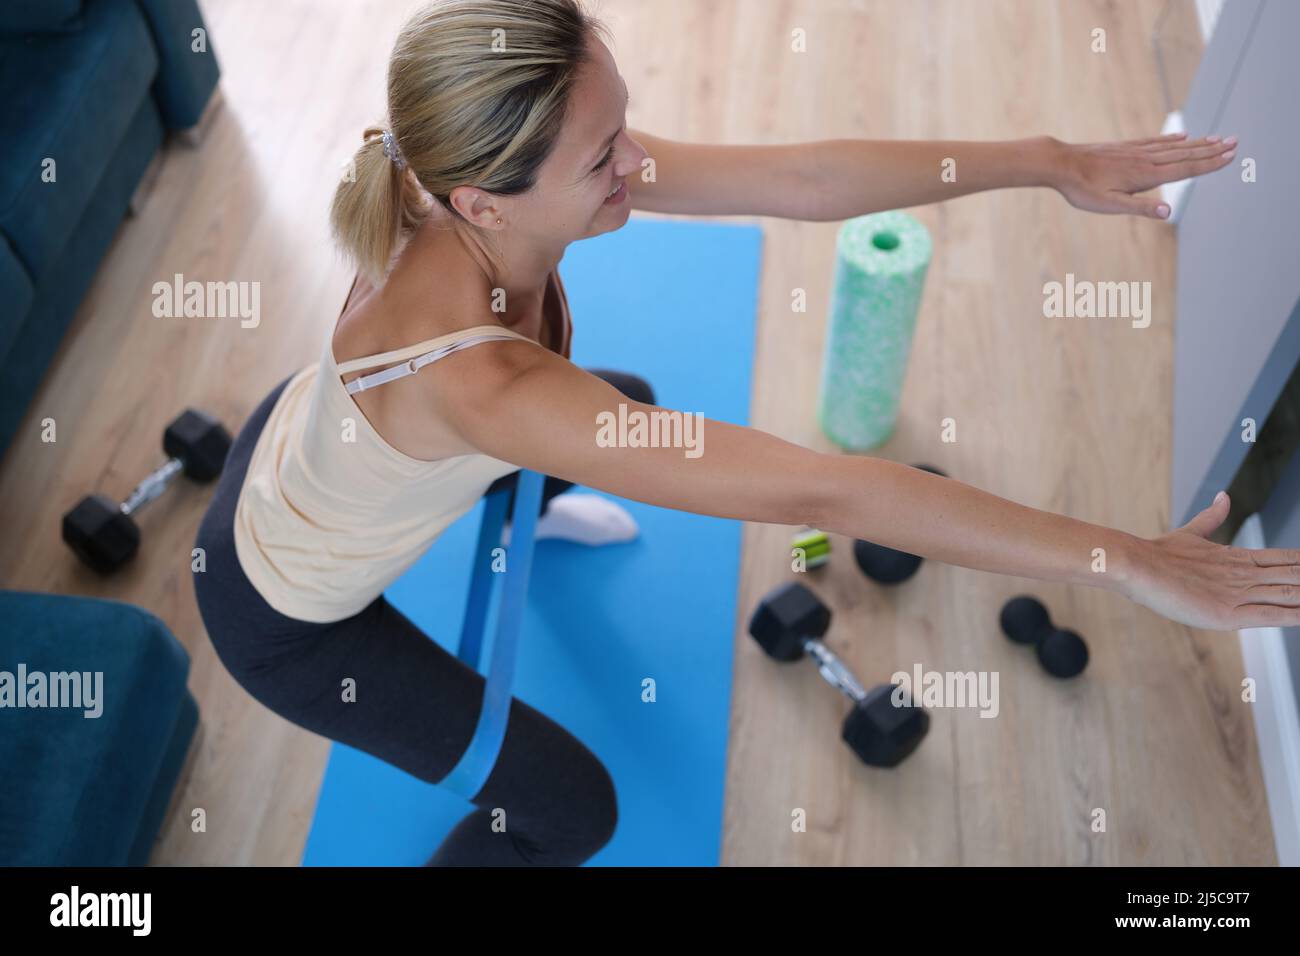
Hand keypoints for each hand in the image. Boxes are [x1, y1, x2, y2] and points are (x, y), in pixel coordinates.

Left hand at [1047, 131, 1235, 219]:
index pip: (1185, 169)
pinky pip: (1156, 142)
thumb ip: (1140, 209)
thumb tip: (1168, 214)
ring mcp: (1136, 151)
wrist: (1060, 163)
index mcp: (1145, 175)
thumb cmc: (1082, 189)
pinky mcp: (1125, 147)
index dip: (1209, 163)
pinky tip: (1183, 137)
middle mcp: (1145, 159)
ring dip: (1198, 143)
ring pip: (1174, 146)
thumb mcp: (1109, 205)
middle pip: (1185, 154)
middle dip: (1212, 150)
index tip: (1231, 156)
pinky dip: (1173, 139)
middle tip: (1237, 142)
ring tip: (1218, 138)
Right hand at [1122, 491, 1299, 629]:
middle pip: (1294, 574)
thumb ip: (1212, 517)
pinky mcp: (1229, 614)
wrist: (1136, 565)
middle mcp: (1243, 574)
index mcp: (1236, 557)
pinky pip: (1273, 615)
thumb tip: (1224, 495)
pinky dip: (1296, 614)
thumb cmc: (1158, 553)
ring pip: (1289, 593)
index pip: (1285, 558)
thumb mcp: (1190, 534)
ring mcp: (1237, 594)